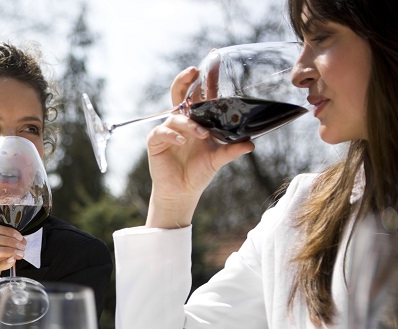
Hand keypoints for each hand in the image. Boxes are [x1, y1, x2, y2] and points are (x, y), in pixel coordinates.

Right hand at [145, 66, 253, 227]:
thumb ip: (232, 149)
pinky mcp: (156, 141)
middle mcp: (182, 121)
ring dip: (189, 123)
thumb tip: (251, 143)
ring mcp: (168, 129)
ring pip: (175, 115)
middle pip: (180, 93)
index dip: (207, 77)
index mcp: (197, 120)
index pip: (201, 95)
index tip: (213, 58)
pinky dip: (173, 134)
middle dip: (185, 80)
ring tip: (201, 134)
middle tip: (193, 71)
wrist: (182, 191)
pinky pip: (162, 132)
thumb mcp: (218, 159)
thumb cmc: (199, 171)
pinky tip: (182, 141)